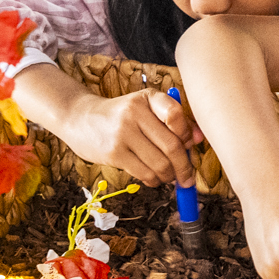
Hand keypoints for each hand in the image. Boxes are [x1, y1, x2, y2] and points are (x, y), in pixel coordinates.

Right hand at [63, 88, 200, 185]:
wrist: (79, 118)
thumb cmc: (120, 115)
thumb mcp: (145, 108)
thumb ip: (172, 121)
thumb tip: (199, 139)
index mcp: (147, 97)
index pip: (176, 114)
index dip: (188, 134)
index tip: (190, 145)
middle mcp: (135, 112)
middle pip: (172, 145)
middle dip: (185, 166)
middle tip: (188, 177)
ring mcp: (123, 133)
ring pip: (160, 164)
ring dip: (170, 176)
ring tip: (169, 177)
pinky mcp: (114, 153)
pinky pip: (145, 173)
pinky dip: (155, 181)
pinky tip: (154, 178)